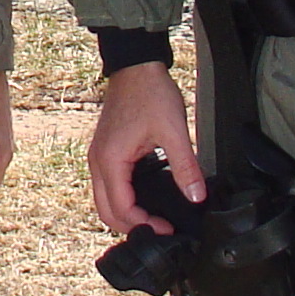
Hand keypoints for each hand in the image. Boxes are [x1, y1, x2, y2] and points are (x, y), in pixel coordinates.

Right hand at [87, 60, 200, 235]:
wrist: (136, 66)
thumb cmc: (150, 92)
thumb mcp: (174, 131)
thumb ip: (186, 167)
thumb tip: (196, 196)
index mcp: (110, 159)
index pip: (121, 209)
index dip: (144, 225)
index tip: (167, 229)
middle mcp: (98, 161)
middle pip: (106, 212)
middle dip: (132, 226)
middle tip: (160, 229)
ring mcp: (98, 156)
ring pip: (104, 201)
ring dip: (126, 214)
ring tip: (154, 218)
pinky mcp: (105, 151)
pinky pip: (107, 187)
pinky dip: (123, 200)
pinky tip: (145, 199)